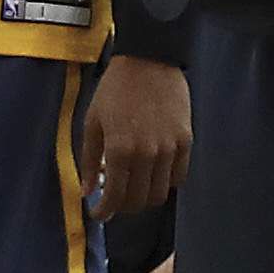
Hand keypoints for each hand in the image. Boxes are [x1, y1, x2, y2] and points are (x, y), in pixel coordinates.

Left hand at [80, 55, 188, 218]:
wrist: (149, 59)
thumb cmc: (115, 89)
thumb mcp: (93, 121)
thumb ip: (89, 159)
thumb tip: (87, 190)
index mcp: (119, 150)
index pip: (115, 197)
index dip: (105, 211)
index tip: (99, 213)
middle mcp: (146, 154)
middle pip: (139, 201)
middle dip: (123, 207)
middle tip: (115, 199)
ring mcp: (169, 149)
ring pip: (160, 193)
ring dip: (144, 197)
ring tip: (134, 187)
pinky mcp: (186, 141)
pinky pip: (179, 176)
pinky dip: (165, 182)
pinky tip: (153, 174)